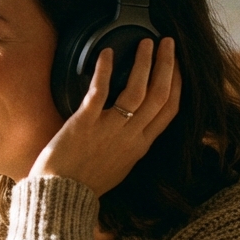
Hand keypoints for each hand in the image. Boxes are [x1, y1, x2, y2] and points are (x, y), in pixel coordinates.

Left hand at [29, 37, 181, 195]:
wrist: (60, 197)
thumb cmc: (85, 183)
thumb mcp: (120, 166)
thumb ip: (130, 145)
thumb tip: (136, 127)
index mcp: (140, 146)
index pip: (169, 110)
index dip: (177, 84)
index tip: (179, 65)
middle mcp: (130, 137)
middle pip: (159, 95)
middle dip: (167, 65)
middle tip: (168, 42)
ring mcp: (108, 130)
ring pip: (137, 90)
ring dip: (144, 62)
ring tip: (145, 42)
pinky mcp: (84, 124)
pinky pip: (100, 92)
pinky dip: (105, 70)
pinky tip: (106, 52)